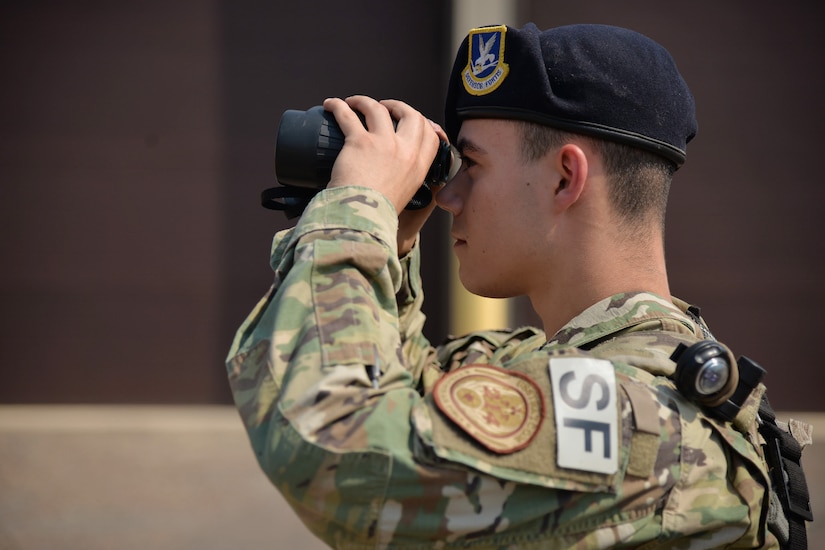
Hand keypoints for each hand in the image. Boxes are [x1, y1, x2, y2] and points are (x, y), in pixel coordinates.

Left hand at [323, 96, 440, 214]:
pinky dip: (338, 106)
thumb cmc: (377, 214)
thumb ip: (403, 182)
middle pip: (411, 114)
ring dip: (365, 101)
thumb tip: (392, 176)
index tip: (408, 119)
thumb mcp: (403, 197)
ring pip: (378, 108)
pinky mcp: (360, 142)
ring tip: (354, 103)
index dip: (422, 121)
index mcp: (418, 167)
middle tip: (383, 107)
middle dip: (397, 106)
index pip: (431, 134)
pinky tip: (331, 104)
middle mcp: (405, 152)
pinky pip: (347, 114)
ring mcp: (384, 144)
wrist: (362, 219)